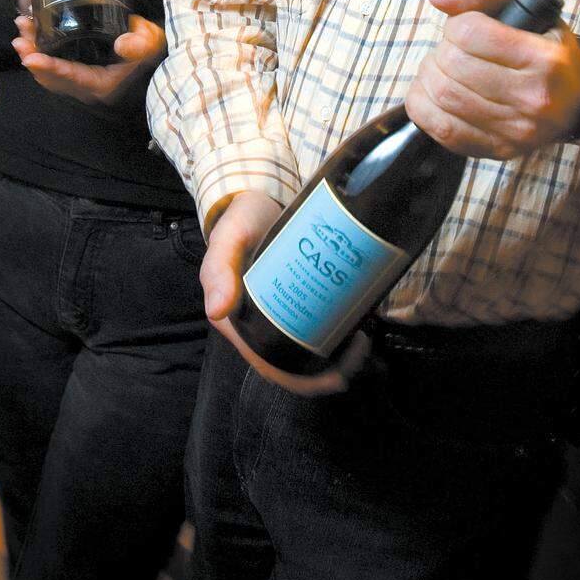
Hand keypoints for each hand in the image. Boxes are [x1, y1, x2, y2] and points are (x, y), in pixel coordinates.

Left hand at [11, 12, 165, 102]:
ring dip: (31, 54)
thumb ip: (141, 44)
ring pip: (47, 73)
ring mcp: (78, 83)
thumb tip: (122, 44)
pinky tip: (30, 37)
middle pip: (51, 77)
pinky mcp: (72, 73)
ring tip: (21, 32)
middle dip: (32, 57)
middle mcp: (87, 88)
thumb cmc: (148, 46)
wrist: (148, 51)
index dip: (49, 67)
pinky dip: (37, 54)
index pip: (71, 76)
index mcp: (102, 83)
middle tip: (20, 37)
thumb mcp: (151, 42)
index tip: (30, 57)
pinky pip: (49, 68)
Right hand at [202, 191, 371, 394]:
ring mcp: (282, 313)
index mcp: (239, 323)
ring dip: (340, 356)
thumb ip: (219, 268)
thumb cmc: (241, 219)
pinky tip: (359, 323)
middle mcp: (260, 325)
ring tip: (363, 339)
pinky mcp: (300, 298)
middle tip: (361, 349)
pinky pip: (320, 326)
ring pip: (311, 350)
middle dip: (331, 370)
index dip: (302, 381)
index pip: (269, 365)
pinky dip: (340, 332)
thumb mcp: (229, 238)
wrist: (260, 198)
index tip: (337, 376)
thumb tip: (216, 311)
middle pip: (296, 364)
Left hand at [404, 0, 579, 158]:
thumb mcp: (527, 7)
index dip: (456, 24)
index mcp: (546, 57)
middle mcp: (535, 98)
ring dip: (429, 76)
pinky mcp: (499, 149)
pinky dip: (423, 106)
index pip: (470, 33)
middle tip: (450, 49)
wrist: (578, 99)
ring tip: (440, 69)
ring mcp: (517, 130)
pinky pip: (442, 129)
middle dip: (440, 51)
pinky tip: (431, 93)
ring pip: (443, 97)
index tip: (464, 27)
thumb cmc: (546, 46)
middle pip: (453, 66)